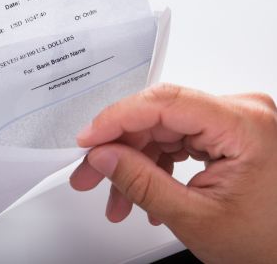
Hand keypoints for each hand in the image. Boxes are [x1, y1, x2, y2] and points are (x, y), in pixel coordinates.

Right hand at [70, 84, 276, 262]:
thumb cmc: (270, 243)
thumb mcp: (195, 217)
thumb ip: (141, 182)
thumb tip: (103, 156)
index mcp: (244, 125)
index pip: (164, 103)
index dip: (116, 119)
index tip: (88, 140)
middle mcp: (241, 113)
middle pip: (158, 117)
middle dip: (120, 149)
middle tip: (90, 173)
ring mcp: (234, 122)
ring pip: (162, 131)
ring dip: (134, 163)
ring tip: (119, 199)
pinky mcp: (227, 134)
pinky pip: (177, 140)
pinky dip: (155, 165)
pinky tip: (143, 191)